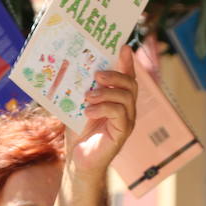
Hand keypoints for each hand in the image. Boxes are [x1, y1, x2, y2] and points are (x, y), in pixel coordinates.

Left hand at [68, 46, 137, 176]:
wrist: (78, 159)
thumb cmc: (78, 131)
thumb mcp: (78, 104)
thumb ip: (83, 88)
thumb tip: (74, 66)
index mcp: (118, 98)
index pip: (127, 76)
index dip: (127, 61)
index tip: (123, 46)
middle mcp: (127, 108)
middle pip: (131, 84)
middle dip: (115, 75)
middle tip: (97, 75)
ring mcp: (127, 120)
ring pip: (126, 97)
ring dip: (106, 93)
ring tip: (88, 96)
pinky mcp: (123, 132)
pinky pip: (120, 114)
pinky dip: (104, 109)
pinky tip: (89, 112)